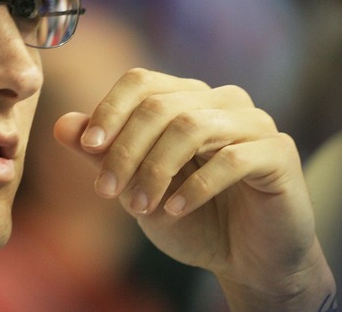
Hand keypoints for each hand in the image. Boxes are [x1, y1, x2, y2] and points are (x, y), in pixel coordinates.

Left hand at [53, 68, 335, 310]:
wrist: (245, 260)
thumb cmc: (189, 218)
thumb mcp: (134, 187)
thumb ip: (102, 155)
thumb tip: (62, 124)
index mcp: (186, 98)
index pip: (141, 81)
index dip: (110, 109)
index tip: (88, 147)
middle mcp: (221, 100)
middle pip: (160, 105)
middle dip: (126, 149)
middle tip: (106, 191)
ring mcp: (254, 122)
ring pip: (191, 127)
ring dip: (155, 170)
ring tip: (138, 207)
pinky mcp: (279, 152)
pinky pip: (232, 158)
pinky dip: (195, 186)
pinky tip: (175, 210)